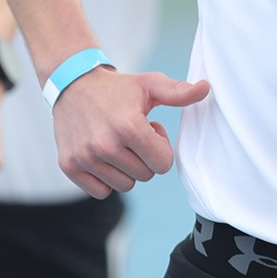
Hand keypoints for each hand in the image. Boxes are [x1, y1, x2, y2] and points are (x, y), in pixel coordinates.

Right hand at [51, 66, 209, 198]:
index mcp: (128, 126)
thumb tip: (207, 88)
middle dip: (144, 158)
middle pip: (145, 176)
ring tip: (117, 143)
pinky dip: (105, 179)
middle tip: (131, 134)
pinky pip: (102, 192)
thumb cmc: (119, 89)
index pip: (163, 164)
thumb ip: (179, 92)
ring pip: (125, 186)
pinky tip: (102, 155)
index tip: (149, 129)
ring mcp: (84, 157)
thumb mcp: (150, 85)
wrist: (73, 85)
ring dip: (125, 169)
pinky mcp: (69, 166)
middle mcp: (104, 145)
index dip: (160, 147)